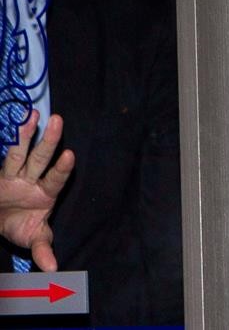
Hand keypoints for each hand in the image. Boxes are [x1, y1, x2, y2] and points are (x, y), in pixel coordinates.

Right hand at [0, 111, 74, 270]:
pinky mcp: (2, 173)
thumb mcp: (33, 239)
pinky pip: (3, 155)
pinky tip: (13, 122)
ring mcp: (16, 174)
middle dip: (49, 140)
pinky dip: (7, 140)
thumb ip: (43, 250)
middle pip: (41, 158)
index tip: (70, 154)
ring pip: (20, 152)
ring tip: (33, 114)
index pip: (56, 178)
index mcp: (46, 194)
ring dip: (26, 134)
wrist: (3, 221)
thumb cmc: (22, 228)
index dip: (62, 168)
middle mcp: (33, 179)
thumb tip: (52, 268)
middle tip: (58, 119)